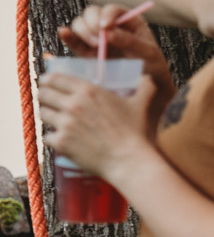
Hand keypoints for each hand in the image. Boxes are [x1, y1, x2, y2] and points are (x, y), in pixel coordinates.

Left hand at [39, 66, 157, 179]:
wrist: (127, 159)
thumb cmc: (133, 132)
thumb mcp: (140, 105)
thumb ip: (144, 87)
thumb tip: (147, 78)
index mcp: (88, 90)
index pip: (54, 78)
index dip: (48, 80)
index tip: (48, 84)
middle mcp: (73, 104)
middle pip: (43, 93)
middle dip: (45, 97)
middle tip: (51, 102)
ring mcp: (65, 123)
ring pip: (42, 113)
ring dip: (48, 116)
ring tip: (56, 121)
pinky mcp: (60, 142)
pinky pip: (46, 136)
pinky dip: (52, 138)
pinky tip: (62, 140)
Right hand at [59, 5, 175, 129]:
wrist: (147, 85)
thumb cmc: (152, 66)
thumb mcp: (148, 54)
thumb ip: (131, 42)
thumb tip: (110, 32)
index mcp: (129, 21)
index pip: (113, 10)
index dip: (106, 15)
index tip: (105, 27)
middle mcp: (111, 26)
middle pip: (92, 13)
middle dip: (91, 23)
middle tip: (98, 39)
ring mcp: (98, 37)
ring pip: (80, 24)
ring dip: (82, 31)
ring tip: (95, 46)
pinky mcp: (87, 51)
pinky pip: (74, 40)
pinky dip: (68, 36)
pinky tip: (63, 33)